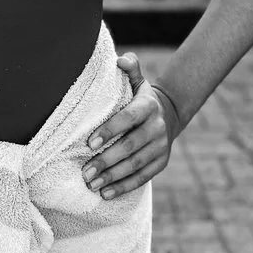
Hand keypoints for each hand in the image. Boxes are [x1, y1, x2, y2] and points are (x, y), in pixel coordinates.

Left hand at [81, 52, 177, 200]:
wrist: (168, 114)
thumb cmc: (140, 97)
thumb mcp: (138, 81)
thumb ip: (129, 67)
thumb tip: (119, 60)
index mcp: (148, 106)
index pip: (128, 119)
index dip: (109, 131)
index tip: (88, 144)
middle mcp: (157, 127)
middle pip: (131, 147)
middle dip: (107, 161)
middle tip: (85, 171)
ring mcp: (161, 147)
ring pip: (136, 165)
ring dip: (113, 177)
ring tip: (91, 184)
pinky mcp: (161, 163)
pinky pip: (143, 178)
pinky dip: (124, 187)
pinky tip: (106, 193)